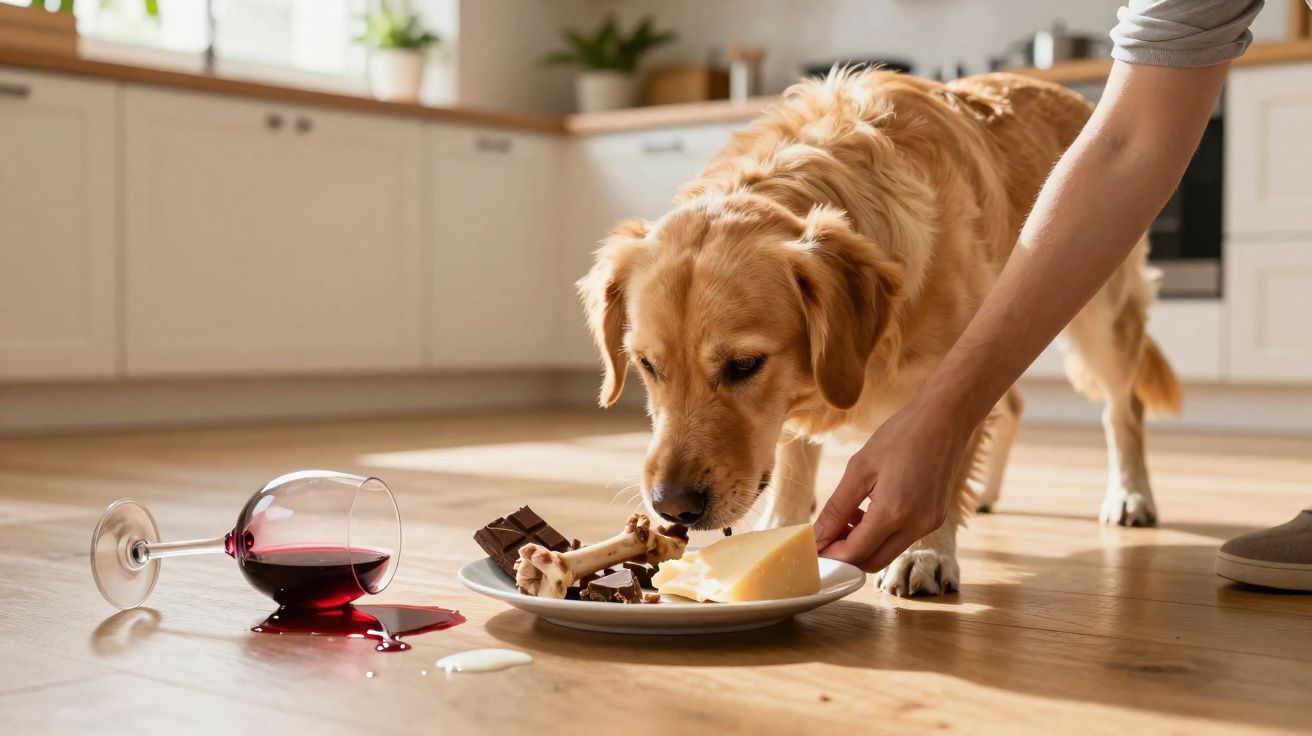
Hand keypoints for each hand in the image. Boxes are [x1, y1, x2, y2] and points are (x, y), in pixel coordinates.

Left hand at [813, 395, 975, 571]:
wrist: (946, 419)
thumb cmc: (901, 436)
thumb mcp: (859, 468)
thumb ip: (837, 507)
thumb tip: (818, 535)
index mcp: (895, 512)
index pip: (855, 552)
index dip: (830, 554)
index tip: (811, 545)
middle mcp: (916, 525)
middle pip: (872, 562)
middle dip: (845, 555)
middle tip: (825, 536)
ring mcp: (929, 524)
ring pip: (887, 552)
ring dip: (863, 544)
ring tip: (845, 517)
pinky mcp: (935, 518)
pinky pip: (902, 538)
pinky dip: (881, 534)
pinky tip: (868, 511)